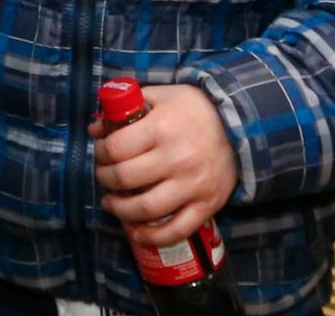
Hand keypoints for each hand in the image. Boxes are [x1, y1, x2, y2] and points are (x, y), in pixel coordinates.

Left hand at [91, 83, 238, 245]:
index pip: (116, 148)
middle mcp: (176, 160)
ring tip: (110, 203)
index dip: (100, 151)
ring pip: (147, 208)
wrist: (239, 126)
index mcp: (160, 129)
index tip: (100, 151)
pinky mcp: (207, 205)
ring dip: (121, 210)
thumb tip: (95, 128)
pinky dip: (154, 237)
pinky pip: (178, 230)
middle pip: (126, 178)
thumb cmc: (192, 108)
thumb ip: (126, 108)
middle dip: (105, 178)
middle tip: (102, 175)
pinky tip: (136, 233)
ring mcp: (192, 186)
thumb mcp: (158, 96)